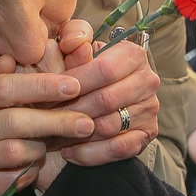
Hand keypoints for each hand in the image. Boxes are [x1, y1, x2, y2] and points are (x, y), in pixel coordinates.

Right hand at [0, 58, 93, 195]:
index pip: (3, 87)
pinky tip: (33, 166)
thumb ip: (8, 72)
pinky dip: (28, 173)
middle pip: (13, 121)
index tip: (74, 86)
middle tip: (86, 123)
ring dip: (40, 149)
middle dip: (55, 121)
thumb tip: (13, 56)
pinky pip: (12, 180)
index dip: (41, 86)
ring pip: (15, 152)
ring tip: (49, 145)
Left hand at [55, 35, 159, 166]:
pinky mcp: (147, 134)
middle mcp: (147, 80)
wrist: (105, 97)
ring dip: (78, 134)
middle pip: (106, 100)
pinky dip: (91, 153)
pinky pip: (118, 148)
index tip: (49, 93)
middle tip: (46, 119)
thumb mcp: (77, 51)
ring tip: (54, 136)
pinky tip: (70, 152)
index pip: (104, 70)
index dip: (74, 83)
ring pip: (109, 126)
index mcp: (133, 55)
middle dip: (72, 111)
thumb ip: (73, 41)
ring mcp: (150, 109)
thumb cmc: (86, 72)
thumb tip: (74, 44)